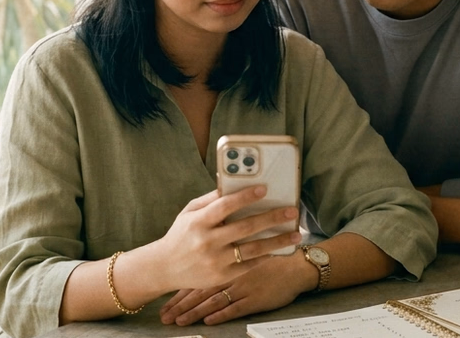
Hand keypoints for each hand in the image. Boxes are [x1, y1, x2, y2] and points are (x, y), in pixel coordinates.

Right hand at [156, 187, 300, 291]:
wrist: (164, 268)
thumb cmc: (180, 234)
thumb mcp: (189, 212)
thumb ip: (210, 199)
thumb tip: (229, 181)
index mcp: (199, 222)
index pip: (225, 206)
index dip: (245, 197)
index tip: (264, 189)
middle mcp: (207, 242)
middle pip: (245, 228)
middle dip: (271, 218)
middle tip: (292, 211)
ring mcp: (216, 261)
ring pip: (252, 250)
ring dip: (277, 241)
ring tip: (295, 234)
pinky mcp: (222, 277)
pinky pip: (249, 265)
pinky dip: (266, 256)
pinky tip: (279, 249)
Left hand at [159, 254, 309, 325]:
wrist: (294, 265)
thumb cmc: (269, 253)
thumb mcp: (245, 242)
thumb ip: (225, 243)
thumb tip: (206, 248)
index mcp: (224, 256)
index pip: (197, 276)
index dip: (179, 289)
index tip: (164, 301)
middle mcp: (230, 271)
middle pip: (200, 289)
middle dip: (180, 304)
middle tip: (165, 317)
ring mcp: (241, 285)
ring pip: (212, 300)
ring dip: (193, 312)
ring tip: (178, 322)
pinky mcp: (254, 298)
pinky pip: (233, 307)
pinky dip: (219, 314)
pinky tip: (208, 321)